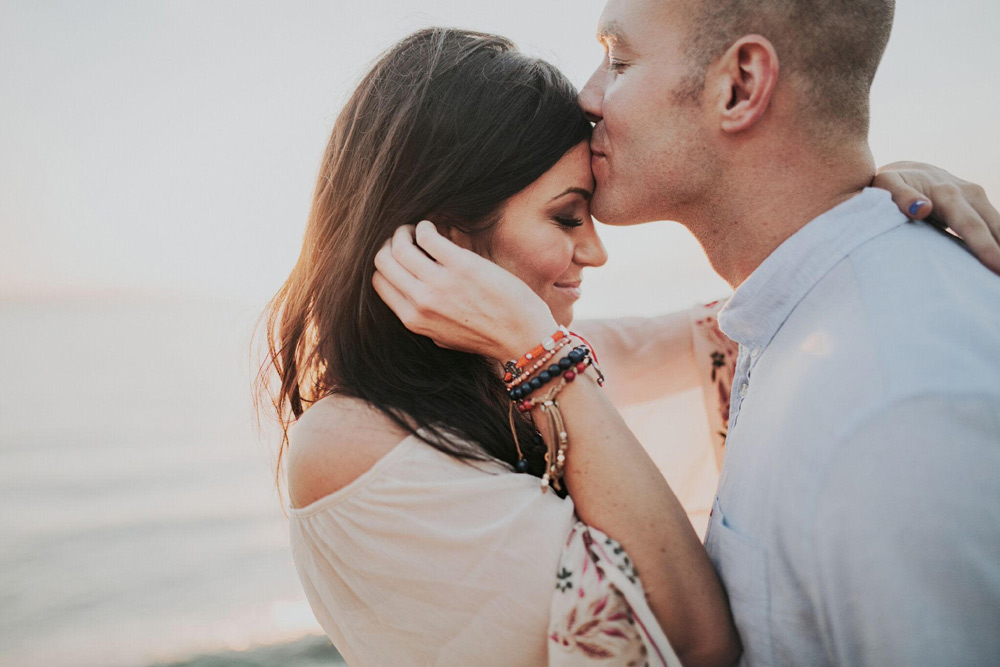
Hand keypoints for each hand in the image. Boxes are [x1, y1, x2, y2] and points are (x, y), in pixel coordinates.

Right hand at [373, 221, 557, 360]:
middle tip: (402, 237)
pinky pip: (427, 236)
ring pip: (399, 246)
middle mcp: (421, 301)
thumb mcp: (442, 336)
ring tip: (415, 229)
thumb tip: (409, 290)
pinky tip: (432, 227)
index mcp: (414, 320)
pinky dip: (424, 227)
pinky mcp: (461, 265)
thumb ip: (422, 316)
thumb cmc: (486, 335)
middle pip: (382, 262)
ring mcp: (440, 283)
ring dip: (404, 231)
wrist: (522, 336)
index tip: (396, 254)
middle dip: (389, 244)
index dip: (385, 264)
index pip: (379, 283)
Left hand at [874, 162, 999, 274]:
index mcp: (947, 194)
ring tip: (999, 274)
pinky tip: (997, 261)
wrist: (909, 169)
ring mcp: (978, 198)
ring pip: (999, 226)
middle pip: (993, 228)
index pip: (971, 225)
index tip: (997, 267)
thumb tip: (922, 209)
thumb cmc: (892, 182)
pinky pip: (995, 226)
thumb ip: (901, 196)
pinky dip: (998, 242)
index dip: (985, 247)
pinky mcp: (981, 205)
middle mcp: (969, 193)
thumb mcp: (887, 184)